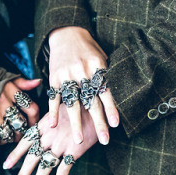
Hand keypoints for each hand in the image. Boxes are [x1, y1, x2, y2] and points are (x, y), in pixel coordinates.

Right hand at [0, 78, 40, 148]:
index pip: (32, 109)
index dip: (35, 120)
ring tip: (9, 136)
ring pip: (9, 134)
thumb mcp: (7, 78)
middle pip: (21, 125)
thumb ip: (23, 83)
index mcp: (12, 92)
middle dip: (22, 132)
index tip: (32, 125)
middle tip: (19, 133)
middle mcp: (3, 104)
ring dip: (10, 138)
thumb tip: (38, 82)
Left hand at [3, 104, 97, 174]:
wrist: (94, 103)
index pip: (25, 142)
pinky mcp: (74, 151)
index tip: (6, 165)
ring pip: (45, 167)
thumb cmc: (77, 105)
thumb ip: (49, 122)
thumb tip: (42, 130)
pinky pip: (63, 170)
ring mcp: (61, 144)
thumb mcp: (58, 109)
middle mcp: (49, 136)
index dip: (15, 154)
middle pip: (32, 158)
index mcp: (43, 125)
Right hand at [47, 26, 118, 144]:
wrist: (66, 34)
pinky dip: (53, 111)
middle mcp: (82, 70)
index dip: (111, 108)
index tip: (116, 125)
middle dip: (98, 122)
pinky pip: (53, 97)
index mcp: (97, 65)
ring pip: (72, 103)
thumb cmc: (89, 49)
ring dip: (76, 124)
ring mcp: (66, 74)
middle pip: (91, 101)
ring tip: (78, 140)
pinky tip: (53, 125)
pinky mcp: (54, 77)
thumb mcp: (102, 57)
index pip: (106, 91)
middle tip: (104, 140)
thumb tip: (122, 97)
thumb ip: (107, 75)